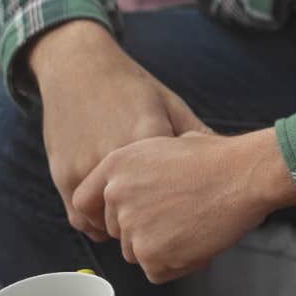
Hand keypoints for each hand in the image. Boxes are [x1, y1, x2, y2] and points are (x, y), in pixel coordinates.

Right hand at [27, 19, 211, 241]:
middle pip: (139, 213)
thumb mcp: (170, 104)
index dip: (186, 206)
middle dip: (154, 221)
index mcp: (146, 138)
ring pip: (107, 224)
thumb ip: (197, 135)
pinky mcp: (63, 176)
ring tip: (139, 217)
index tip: (194, 209)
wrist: (79, 67)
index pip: (174, 192)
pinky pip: (81, 218)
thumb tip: (231, 162)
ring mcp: (84, 169)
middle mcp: (113, 157)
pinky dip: (98, 223)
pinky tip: (113, 214)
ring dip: (123, 227)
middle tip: (168, 221)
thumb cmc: (132, 86)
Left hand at [74, 128, 295, 283]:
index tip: (124, 219)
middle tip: (180, 218)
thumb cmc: (218, 158)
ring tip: (195, 226)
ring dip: (163, 248)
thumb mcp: (168, 145)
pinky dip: (179, 264)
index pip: (84, 202)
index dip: (104, 214)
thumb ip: (140, 169)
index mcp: (116, 165)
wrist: (245, 175)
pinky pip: (158, 272)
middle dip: (145, 231)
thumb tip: (141, 185)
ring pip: (138, 254)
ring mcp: (132, 227)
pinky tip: (200, 241)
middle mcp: (116, 196)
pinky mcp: (151, 254)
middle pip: (118, 231)